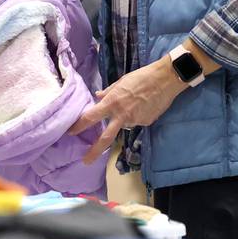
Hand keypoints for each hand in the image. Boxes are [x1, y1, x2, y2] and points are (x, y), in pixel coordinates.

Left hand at [67, 59, 187, 162]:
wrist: (166, 79)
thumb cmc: (141, 77)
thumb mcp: (121, 82)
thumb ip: (108, 92)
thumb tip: (98, 97)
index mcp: (112, 103)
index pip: (91, 117)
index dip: (79, 125)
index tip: (71, 132)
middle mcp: (122, 115)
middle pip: (105, 138)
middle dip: (94, 152)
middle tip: (86, 161)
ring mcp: (135, 121)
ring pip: (124, 125)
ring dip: (124, 118)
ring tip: (135, 102)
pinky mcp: (147, 123)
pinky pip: (137, 121)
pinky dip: (137, 115)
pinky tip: (144, 105)